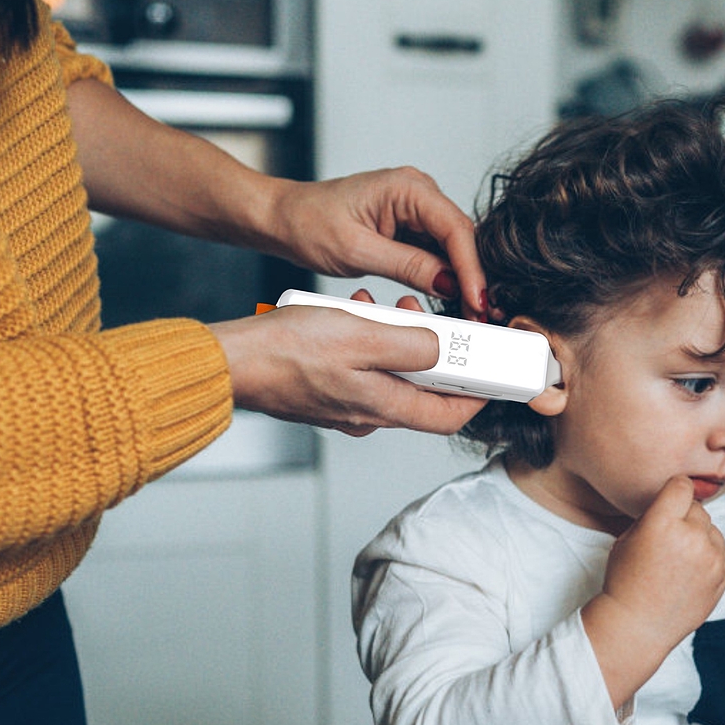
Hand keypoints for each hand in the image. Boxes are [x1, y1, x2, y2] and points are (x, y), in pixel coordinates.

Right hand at [208, 295, 485, 435]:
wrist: (231, 361)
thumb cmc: (288, 351)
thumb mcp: (364, 336)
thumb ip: (413, 345)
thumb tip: (444, 350)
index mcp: (383, 408)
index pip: (449, 417)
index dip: (477, 396)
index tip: (492, 373)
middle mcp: (367, 415)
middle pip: (422, 391)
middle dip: (434, 352)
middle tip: (433, 319)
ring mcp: (345, 405)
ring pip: (390, 374)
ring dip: (398, 338)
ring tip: (388, 307)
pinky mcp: (325, 390)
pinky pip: (362, 368)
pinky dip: (368, 340)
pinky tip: (355, 313)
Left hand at [263, 168, 488, 318]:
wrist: (284, 220)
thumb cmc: (308, 223)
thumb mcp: (357, 250)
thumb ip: (407, 266)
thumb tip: (449, 284)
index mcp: (406, 187)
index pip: (455, 228)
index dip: (471, 267)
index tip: (477, 300)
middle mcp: (418, 192)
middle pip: (461, 238)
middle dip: (471, 277)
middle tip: (478, 315)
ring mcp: (416, 209)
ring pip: (453, 248)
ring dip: (460, 280)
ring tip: (466, 313)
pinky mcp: (410, 227)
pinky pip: (437, 252)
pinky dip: (444, 277)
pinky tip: (449, 300)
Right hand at [581, 476, 724, 705]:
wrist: (638, 625)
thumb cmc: (626, 582)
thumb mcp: (628, 537)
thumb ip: (655, 514)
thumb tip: (674, 500)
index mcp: (663, 523)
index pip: (682, 485)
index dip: (674, 490)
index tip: (670, 497)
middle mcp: (691, 537)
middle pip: (698, 508)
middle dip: (684, 517)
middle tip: (668, 537)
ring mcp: (710, 557)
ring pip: (712, 528)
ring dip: (699, 535)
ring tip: (678, 557)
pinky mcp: (722, 575)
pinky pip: (722, 549)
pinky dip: (710, 554)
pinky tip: (690, 568)